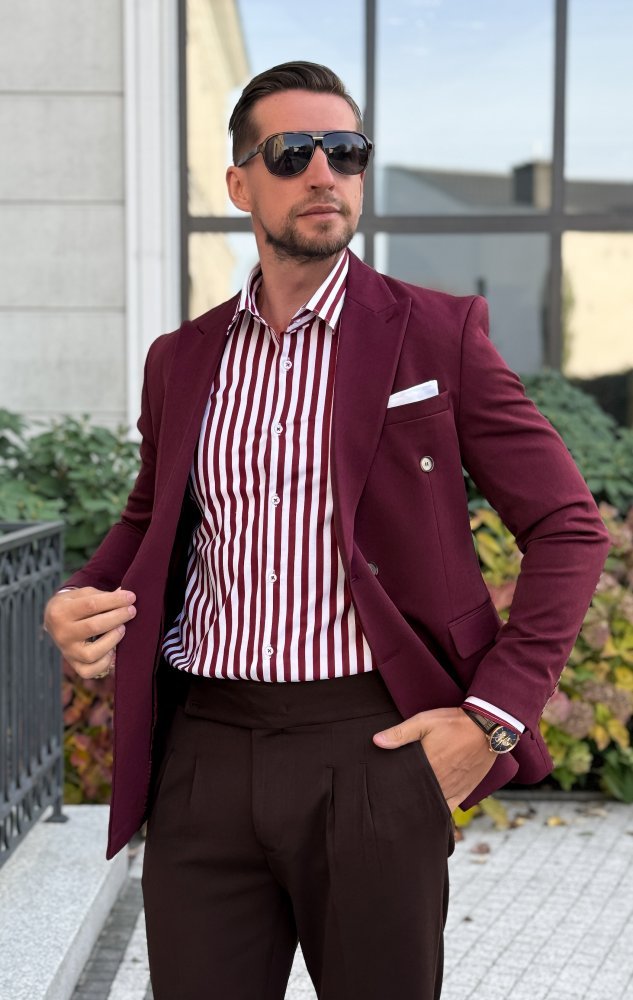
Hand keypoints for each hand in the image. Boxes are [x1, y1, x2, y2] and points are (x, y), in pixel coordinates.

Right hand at [43, 586, 136, 680]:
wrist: (54, 622)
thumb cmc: (75, 605)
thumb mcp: (83, 594)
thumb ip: (103, 595)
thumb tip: (126, 596)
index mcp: (60, 611)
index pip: (91, 604)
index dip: (114, 600)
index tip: (131, 597)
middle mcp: (62, 634)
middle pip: (93, 627)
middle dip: (117, 617)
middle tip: (132, 611)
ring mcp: (67, 652)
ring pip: (92, 653)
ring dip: (113, 640)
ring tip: (122, 628)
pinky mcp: (73, 665)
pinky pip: (90, 671)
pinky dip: (105, 662)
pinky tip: (113, 650)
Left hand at [373, 707, 496, 812]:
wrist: (487, 727)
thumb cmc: (454, 723)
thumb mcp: (424, 721)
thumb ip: (400, 733)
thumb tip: (376, 741)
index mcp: (427, 766)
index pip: (404, 785)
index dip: (393, 790)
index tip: (381, 793)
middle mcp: (439, 782)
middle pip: (416, 797)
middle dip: (404, 800)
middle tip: (390, 805)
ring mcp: (452, 788)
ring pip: (431, 806)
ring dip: (419, 808)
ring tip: (405, 813)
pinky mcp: (464, 791)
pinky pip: (449, 809)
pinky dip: (438, 814)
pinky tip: (428, 819)